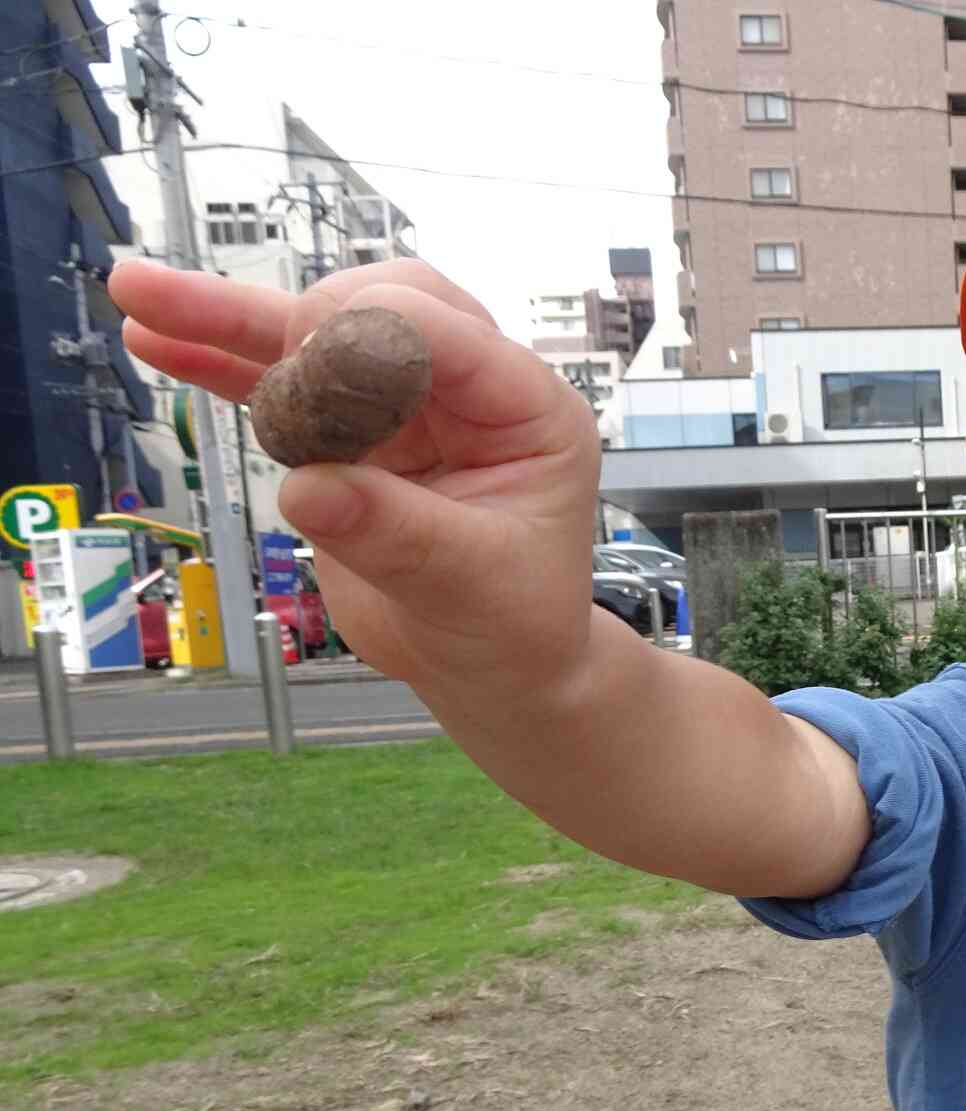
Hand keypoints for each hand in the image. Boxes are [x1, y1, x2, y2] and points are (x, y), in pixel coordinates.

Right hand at [108, 259, 601, 696]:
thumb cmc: (513, 622)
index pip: (447, 332)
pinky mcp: (350, 430)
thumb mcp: (473, 585)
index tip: (308, 386)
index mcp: (528, 408)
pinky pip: (280, 381)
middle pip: (382, 302)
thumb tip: (309, 490)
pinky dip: (219, 362)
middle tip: (279, 394)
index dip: (369, 343)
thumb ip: (396, 534)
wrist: (493, 667)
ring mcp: (405, 402)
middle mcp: (470, 389)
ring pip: (316, 332)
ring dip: (230, 315)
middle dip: (313, 326)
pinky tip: (154, 337)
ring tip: (140, 293)